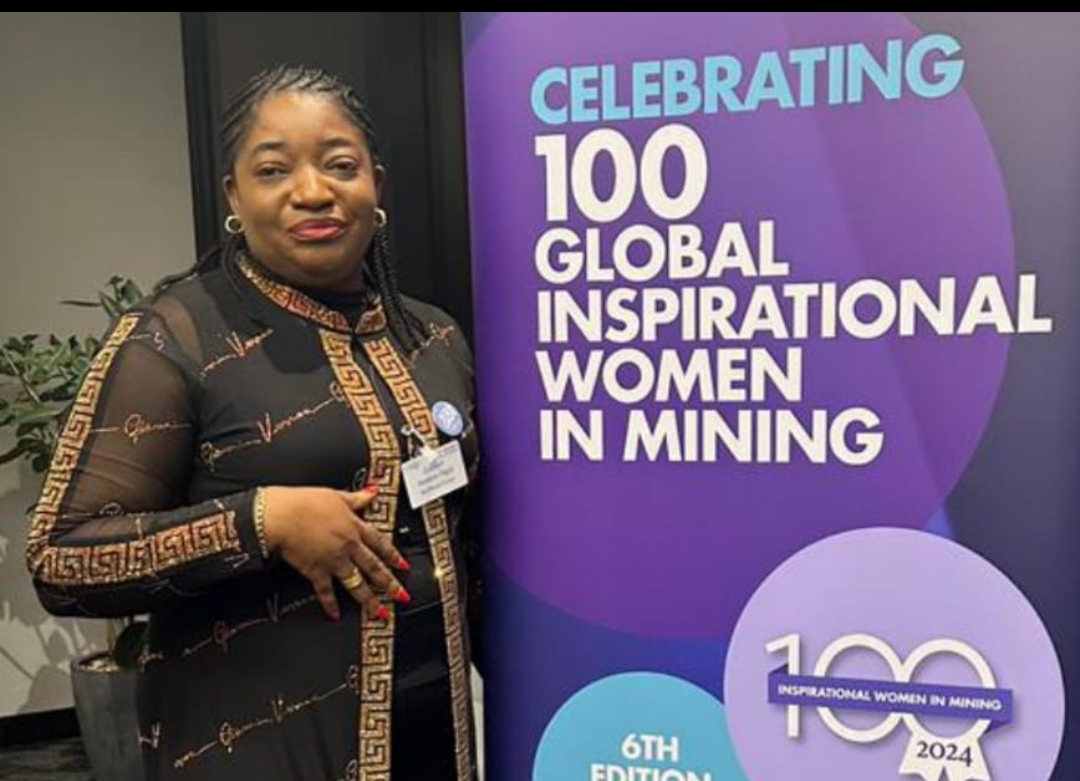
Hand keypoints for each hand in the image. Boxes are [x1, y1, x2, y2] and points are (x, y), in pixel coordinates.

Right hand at [261, 485, 409, 620]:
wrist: (282, 516)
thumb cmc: (304, 503)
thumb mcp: (336, 495)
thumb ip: (356, 498)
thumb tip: (372, 492)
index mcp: (354, 526)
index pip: (380, 543)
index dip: (393, 555)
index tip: (403, 566)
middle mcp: (348, 546)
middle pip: (374, 567)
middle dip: (390, 584)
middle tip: (401, 596)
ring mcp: (334, 561)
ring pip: (357, 583)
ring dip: (369, 600)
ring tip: (380, 612)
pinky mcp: (317, 571)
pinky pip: (326, 592)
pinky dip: (330, 605)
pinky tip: (335, 615)